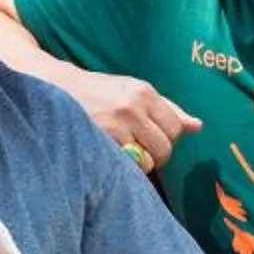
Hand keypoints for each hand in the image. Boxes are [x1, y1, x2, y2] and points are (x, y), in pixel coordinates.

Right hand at [69, 67, 199, 172]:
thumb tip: (197, 126)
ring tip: (124, 151)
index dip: (167, 139)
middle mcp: (133, 106)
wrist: (55, 88)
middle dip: (156, 155)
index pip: (175, 128)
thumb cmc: (99, 92)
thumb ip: (167, 108)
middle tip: (140, 150)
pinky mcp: (102, 139)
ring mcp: (117, 124)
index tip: (152, 139)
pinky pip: (127, 165)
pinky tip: (111, 154)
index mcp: (144, 92)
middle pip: (165, 147)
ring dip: (139, 163)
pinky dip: (123, 165)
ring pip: (148, 161)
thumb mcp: (133, 91)